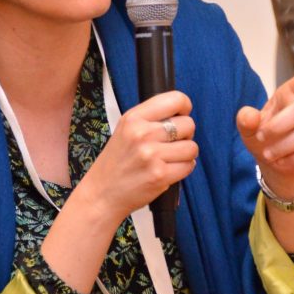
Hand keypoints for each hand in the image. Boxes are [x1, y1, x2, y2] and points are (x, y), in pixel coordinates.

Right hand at [74, 90, 197, 230]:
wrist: (101, 193)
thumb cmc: (116, 162)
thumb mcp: (125, 130)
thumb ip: (150, 119)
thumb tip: (181, 113)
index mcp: (133, 118)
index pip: (175, 99)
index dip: (184, 107)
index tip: (181, 116)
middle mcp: (142, 133)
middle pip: (188, 124)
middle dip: (185, 135)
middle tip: (171, 143)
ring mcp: (152, 155)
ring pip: (192, 147)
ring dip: (185, 154)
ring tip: (168, 159)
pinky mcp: (160, 175)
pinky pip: (189, 166)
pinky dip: (183, 169)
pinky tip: (168, 170)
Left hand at [237, 59, 293, 200]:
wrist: (274, 161)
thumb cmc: (262, 137)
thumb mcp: (248, 130)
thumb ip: (245, 121)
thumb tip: (249, 116)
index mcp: (289, 94)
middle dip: (280, 126)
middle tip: (262, 139)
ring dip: (287, 146)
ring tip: (270, 155)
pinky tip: (285, 161)